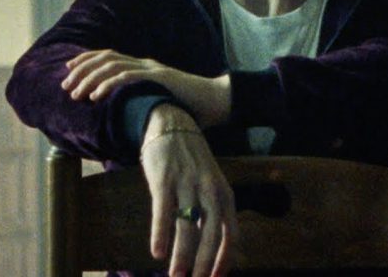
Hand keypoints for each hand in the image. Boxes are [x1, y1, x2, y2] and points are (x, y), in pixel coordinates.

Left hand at [61, 49, 231, 127]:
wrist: (217, 102)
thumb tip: (122, 120)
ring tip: (76, 93)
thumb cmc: (191, 108)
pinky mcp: (159, 78)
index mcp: (144, 67)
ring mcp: (152, 69)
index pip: (109, 57)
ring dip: (90, 79)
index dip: (86, 61)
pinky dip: (108, 85)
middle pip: (105, 58)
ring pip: (112, 66)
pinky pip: (128, 77)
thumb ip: (141, 105)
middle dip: (82, 70)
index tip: (68, 72)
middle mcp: (145, 64)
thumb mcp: (159, 104)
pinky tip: (96, 95)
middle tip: (65, 86)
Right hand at [141, 105, 238, 276]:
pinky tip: (157, 252)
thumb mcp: (211, 186)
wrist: (172, 126)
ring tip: (175, 276)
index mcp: (225, 195)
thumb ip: (215, 214)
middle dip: (203, 264)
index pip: (230, 234)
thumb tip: (220, 251)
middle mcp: (209, 190)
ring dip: (181, 256)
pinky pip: (163, 211)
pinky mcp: (165, 179)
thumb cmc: (192, 164)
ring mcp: (187, 184)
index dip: (223, 260)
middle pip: (211, 235)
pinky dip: (161, 233)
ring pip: (187, 227)